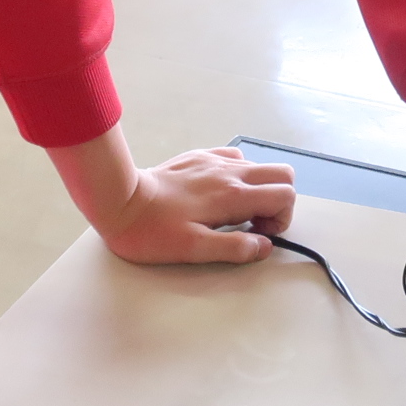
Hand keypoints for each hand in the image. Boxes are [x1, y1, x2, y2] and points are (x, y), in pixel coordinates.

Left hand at [49, 130, 295, 264]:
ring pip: (259, 166)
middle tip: (252, 223)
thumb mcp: (194, 249)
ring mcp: (214, 160)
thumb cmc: (154, 231)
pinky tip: (215, 194)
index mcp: (233, 196)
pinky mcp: (199, 156)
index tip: (258, 234)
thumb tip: (264, 245)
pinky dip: (237, 176)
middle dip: (278, 200)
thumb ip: (234, 248)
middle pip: (282, 174)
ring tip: (231, 212)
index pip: (285, 194)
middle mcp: (230, 172)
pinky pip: (234, 159)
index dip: (281, 218)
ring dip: (257, 190)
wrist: (120, 200)